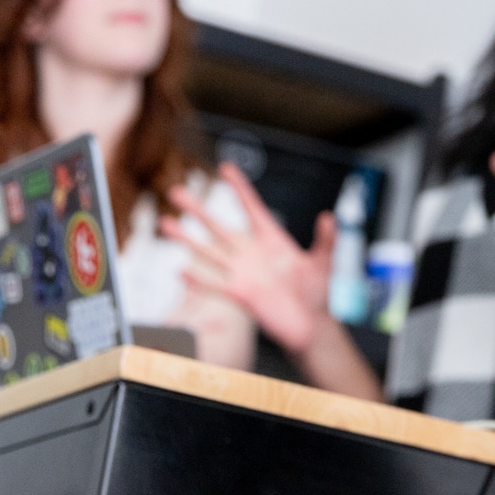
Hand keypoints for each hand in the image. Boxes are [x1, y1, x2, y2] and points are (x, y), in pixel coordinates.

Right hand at [162, 163, 333, 354]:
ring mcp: (242, 273)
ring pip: (209, 251)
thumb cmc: (318, 294)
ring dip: (187, 238)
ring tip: (165, 224)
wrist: (309, 326)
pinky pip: (214, 284)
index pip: (252, 208)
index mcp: (273, 240)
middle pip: (219, 226)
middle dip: (197, 209)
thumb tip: (329, 217)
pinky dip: (198, 278)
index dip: (239, 188)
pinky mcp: (239, 294)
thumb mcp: (324, 263)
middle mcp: (252, 253)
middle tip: (176, 192)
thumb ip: (326, 241)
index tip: (225, 168)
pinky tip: (180, 270)